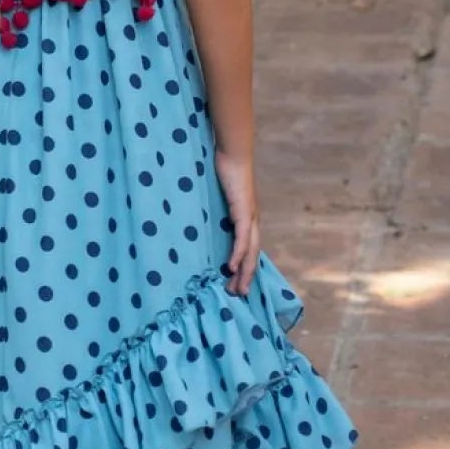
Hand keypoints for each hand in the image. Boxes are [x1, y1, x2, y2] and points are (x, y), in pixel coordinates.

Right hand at [216, 150, 261, 297]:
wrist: (233, 153)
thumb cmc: (224, 169)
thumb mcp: (217, 194)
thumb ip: (213, 208)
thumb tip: (197, 216)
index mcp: (247, 218)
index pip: (248, 248)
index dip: (244, 267)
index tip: (236, 283)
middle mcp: (252, 221)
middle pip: (252, 255)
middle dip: (246, 277)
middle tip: (237, 295)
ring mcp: (251, 217)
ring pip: (251, 252)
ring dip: (245, 272)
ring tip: (237, 289)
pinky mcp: (245, 212)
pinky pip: (242, 239)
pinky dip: (238, 255)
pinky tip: (232, 268)